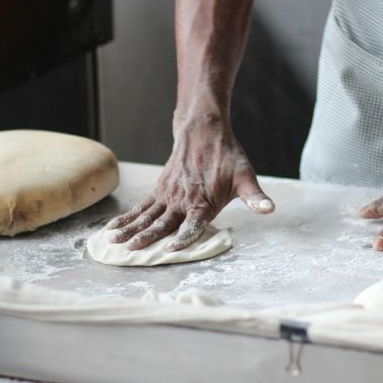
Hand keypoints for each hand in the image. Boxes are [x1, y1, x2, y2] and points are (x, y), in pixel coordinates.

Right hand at [105, 121, 273, 251]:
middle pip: (162, 223)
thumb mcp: (246, 177)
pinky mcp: (159, 190)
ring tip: (113, 242)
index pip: (192, 224)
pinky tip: (112, 229)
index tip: (170, 249)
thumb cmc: (228, 157)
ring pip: (146, 216)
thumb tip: (270, 209)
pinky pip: (141, 207)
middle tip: (131, 250)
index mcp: (204, 203)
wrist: (204, 131)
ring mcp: (168, 195)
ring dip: (130, 229)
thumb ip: (255, 198)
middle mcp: (182, 201)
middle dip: (146, 238)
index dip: (183, 238)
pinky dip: (126, 218)